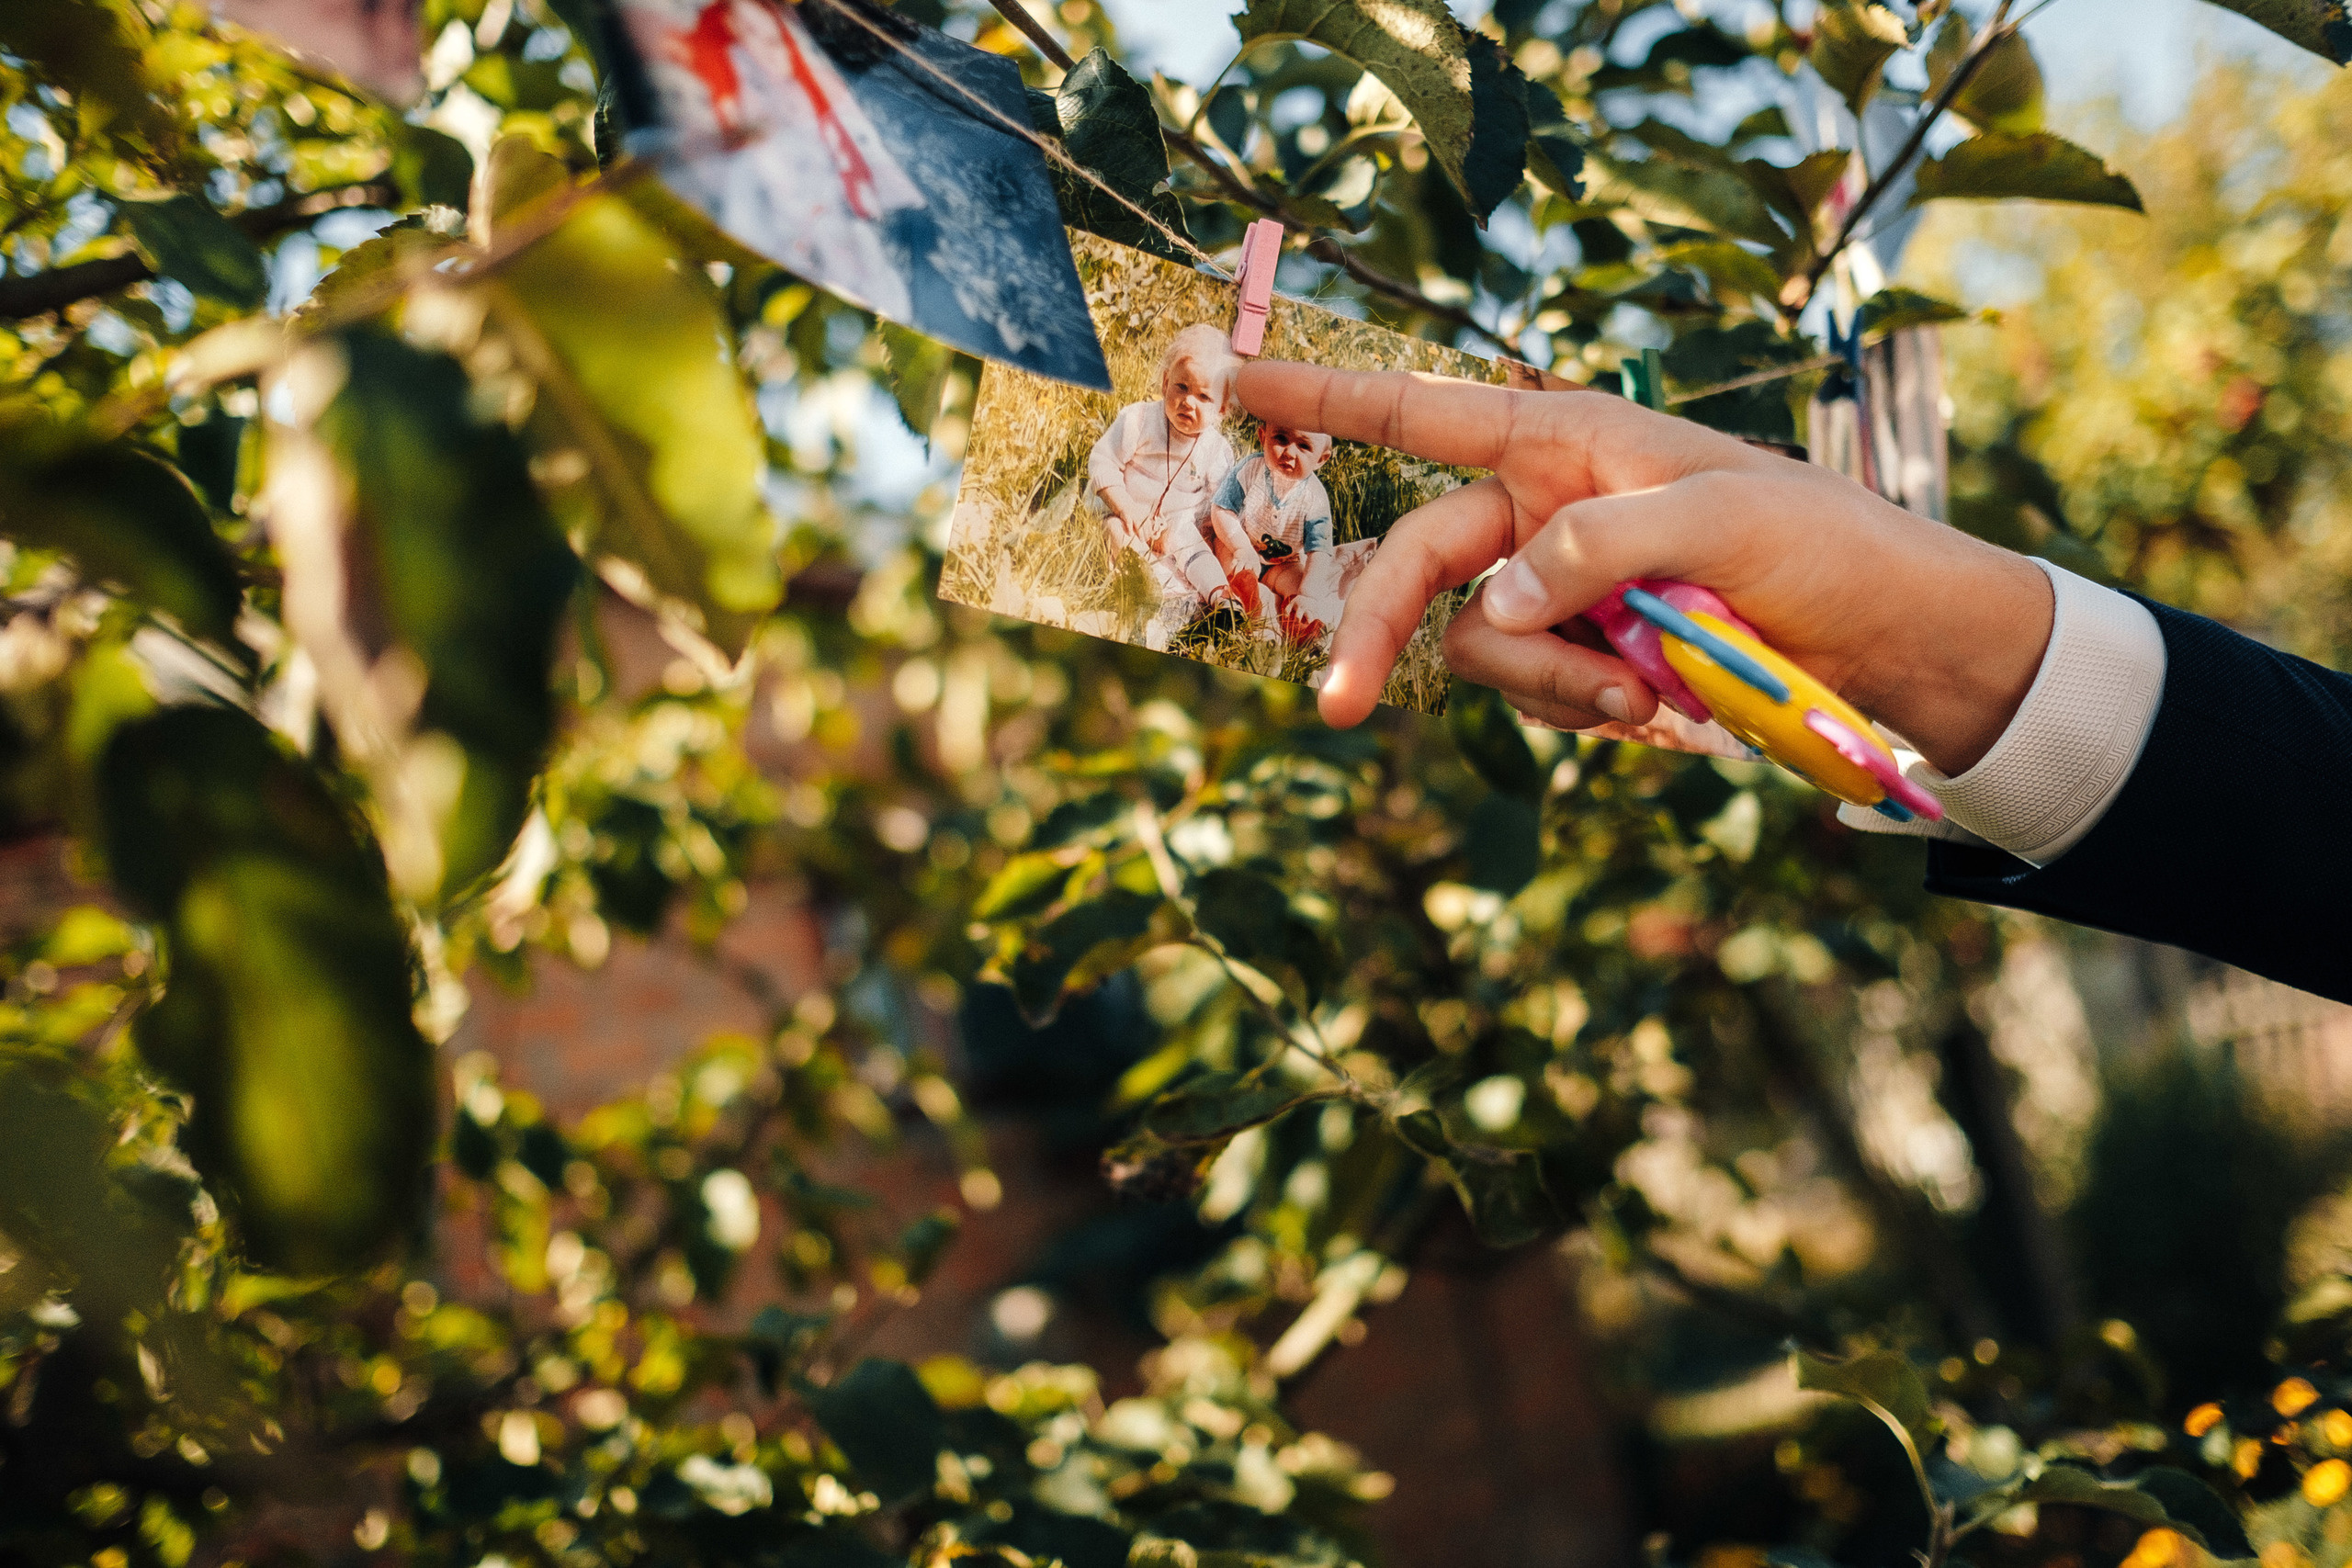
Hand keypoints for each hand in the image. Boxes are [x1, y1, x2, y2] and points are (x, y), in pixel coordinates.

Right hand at [1232, 361, 2053, 775]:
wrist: (1891, 645)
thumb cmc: (1819, 545)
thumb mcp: (1719, 524)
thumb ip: (1596, 549)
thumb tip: (1497, 602)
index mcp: (1567, 441)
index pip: (1423, 412)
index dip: (1325, 396)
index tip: (1233, 383)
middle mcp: (1543, 510)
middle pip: (1418, 566)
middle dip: (1375, 632)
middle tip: (1331, 707)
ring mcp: (1559, 591)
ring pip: (1477, 646)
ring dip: (1545, 687)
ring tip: (1642, 701)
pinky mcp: (1585, 657)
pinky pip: (1531, 693)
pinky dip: (1580, 710)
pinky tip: (1655, 710)